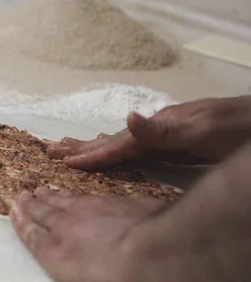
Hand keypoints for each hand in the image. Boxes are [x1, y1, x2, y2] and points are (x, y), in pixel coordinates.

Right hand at [11, 188, 166, 281]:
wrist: (153, 250)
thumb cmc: (105, 268)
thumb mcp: (61, 263)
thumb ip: (38, 240)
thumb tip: (18, 213)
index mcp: (60, 228)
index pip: (37, 218)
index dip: (25, 212)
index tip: (17, 202)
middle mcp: (77, 213)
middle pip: (53, 205)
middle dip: (39, 201)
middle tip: (30, 193)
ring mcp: (102, 206)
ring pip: (74, 198)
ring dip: (58, 195)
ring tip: (49, 190)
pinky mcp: (127, 205)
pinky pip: (98, 196)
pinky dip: (86, 195)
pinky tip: (88, 196)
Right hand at [48, 96, 250, 169]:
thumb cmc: (236, 129)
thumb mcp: (201, 131)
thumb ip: (162, 129)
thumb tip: (125, 117)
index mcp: (156, 130)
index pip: (116, 145)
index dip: (90, 155)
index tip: (62, 163)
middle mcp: (154, 130)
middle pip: (109, 140)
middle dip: (80, 148)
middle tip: (49, 151)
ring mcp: (162, 135)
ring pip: (117, 142)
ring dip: (91, 147)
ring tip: (68, 148)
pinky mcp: (172, 142)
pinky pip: (132, 147)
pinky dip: (113, 149)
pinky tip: (110, 149)